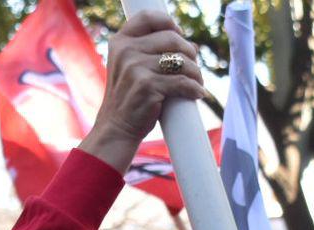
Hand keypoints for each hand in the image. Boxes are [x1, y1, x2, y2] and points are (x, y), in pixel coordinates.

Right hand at [78, 11, 203, 174]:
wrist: (116, 129)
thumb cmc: (128, 98)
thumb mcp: (131, 68)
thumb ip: (151, 52)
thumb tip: (192, 46)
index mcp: (120, 42)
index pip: (148, 17)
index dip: (169, 23)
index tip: (180, 36)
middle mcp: (126, 51)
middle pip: (172, 39)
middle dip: (189, 53)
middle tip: (194, 68)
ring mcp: (135, 68)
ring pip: (181, 61)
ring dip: (195, 73)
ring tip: (197, 82)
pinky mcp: (147, 86)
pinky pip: (182, 82)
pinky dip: (194, 88)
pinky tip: (197, 94)